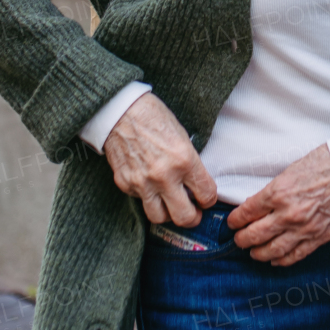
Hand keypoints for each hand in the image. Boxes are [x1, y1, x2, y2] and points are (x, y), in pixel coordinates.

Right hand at [104, 92, 216, 227]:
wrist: (120, 111)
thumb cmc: (154, 118)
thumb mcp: (183, 137)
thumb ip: (191, 164)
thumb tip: (197, 185)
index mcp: (184, 160)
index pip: (206, 194)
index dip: (209, 199)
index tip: (206, 198)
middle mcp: (164, 175)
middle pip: (184, 217)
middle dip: (193, 218)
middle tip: (193, 212)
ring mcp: (142, 183)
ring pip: (159, 218)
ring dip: (168, 214)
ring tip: (171, 204)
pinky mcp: (125, 184)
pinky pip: (140, 202)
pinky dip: (148, 198)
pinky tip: (150, 185)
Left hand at [227, 144, 329, 265]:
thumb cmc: (323, 163)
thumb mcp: (290, 170)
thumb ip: (273, 191)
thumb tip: (256, 206)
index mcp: (278, 193)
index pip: (247, 212)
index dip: (235, 220)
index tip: (232, 222)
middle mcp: (288, 214)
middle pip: (255, 235)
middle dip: (242, 239)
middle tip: (238, 239)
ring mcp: (304, 229)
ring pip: (272, 250)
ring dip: (258, 253)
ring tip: (253, 252)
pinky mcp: (319, 237)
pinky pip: (295, 256)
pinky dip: (281, 260)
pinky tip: (274, 260)